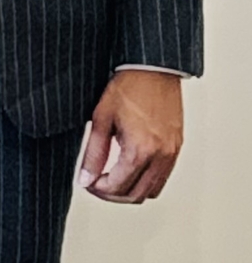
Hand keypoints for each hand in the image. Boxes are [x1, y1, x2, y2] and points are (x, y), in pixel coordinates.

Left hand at [78, 71, 183, 202]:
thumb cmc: (128, 86)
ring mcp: (171, 154)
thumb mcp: (102, 118)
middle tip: (96, 184)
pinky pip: (162, 177)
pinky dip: (146, 181)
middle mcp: (160, 157)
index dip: (99, 189)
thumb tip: (86, 177)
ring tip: (112, 178)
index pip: (118, 187)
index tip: (87, 182)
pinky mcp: (177, 148)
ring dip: (131, 191)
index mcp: (140, 150)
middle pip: (136, 195)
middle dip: (113, 195)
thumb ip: (94, 152)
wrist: (153, 68)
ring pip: (152, 191)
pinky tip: (131, 169)